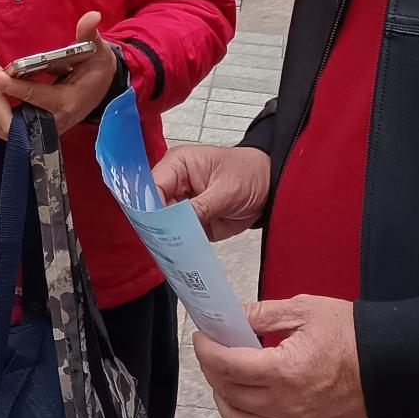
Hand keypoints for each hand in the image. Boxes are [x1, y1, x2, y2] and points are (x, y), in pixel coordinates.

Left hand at [0, 10, 116, 137]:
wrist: (103, 87)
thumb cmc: (97, 68)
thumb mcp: (97, 50)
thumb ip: (89, 34)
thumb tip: (92, 16)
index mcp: (68, 101)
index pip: (33, 95)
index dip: (10, 85)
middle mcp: (55, 120)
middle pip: (14, 123)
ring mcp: (46, 128)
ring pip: (9, 130)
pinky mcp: (38, 129)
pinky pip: (11, 130)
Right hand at [153, 145, 269, 240]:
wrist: (268, 186)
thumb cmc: (249, 174)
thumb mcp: (227, 190)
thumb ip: (200, 207)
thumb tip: (176, 223)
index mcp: (179, 164)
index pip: (153, 185)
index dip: (150, 206)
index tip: (154, 226)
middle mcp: (175, 183)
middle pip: (153, 207)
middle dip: (157, 226)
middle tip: (161, 243)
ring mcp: (181, 204)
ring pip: (162, 224)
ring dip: (167, 238)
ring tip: (171, 251)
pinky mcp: (189, 221)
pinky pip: (178, 236)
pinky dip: (178, 245)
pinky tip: (180, 253)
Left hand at [194, 295, 365, 417]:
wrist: (389, 364)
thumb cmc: (351, 335)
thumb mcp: (304, 310)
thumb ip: (263, 314)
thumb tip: (234, 317)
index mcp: (284, 370)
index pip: (229, 365)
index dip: (207, 350)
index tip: (202, 338)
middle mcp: (286, 405)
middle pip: (230, 393)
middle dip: (213, 370)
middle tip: (213, 350)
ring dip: (223, 401)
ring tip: (224, 380)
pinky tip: (243, 413)